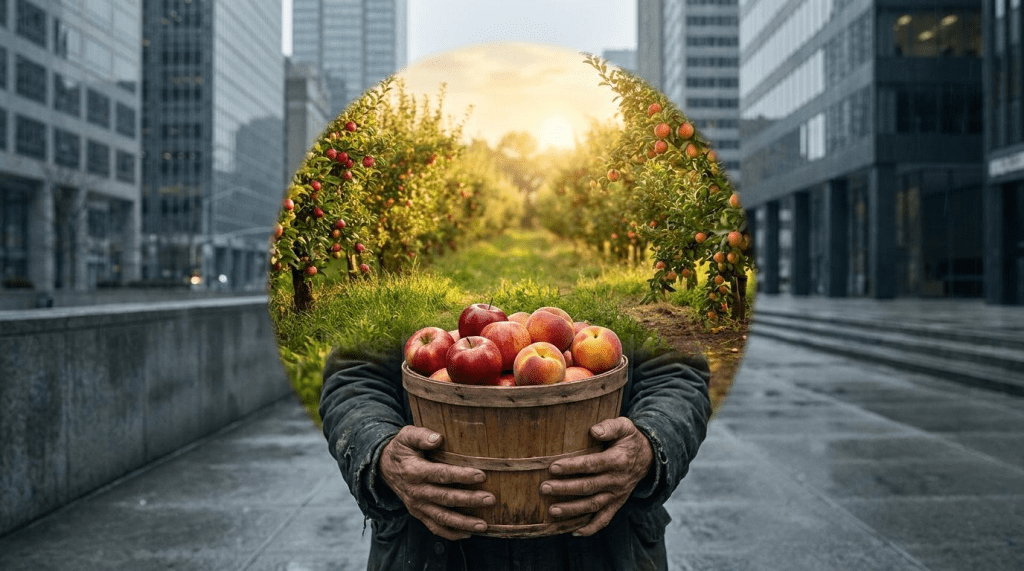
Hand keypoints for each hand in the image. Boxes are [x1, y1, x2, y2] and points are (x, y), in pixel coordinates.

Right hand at [379, 426, 495, 539]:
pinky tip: (468, 534)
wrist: (384, 467)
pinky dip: (451, 534)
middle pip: (446, 498)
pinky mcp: (418, 514)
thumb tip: (438, 438)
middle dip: (469, 500)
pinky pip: (435, 527)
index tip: (481, 475)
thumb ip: (421, 435)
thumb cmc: (401, 449)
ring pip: (442, 518)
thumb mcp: (406, 436)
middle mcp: (416, 492)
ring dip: (463, 523)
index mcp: (414, 471)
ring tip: (483, 525)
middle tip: (490, 499)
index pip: (441, 475)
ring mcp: (417, 506)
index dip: (461, 476)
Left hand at [540, 416, 653, 535]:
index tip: (553, 467)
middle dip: (565, 489)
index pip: (592, 464)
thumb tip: (594, 430)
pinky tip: (573, 532)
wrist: (648, 457)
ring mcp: (616, 494)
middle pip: (588, 487)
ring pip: (592, 505)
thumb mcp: (624, 426)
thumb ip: (610, 427)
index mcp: (617, 460)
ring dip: (572, 510)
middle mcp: (617, 480)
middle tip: (544, 488)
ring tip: (552, 511)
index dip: (572, 466)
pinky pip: (604, 519)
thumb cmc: (629, 439)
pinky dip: (590, 528)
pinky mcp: (616, 504)